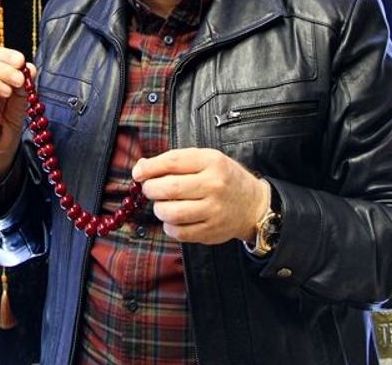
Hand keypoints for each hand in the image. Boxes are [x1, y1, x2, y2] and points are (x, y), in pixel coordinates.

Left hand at [132, 148, 270, 244]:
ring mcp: (214, 211)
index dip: (149, 168)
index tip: (138, 173)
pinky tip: (173, 219)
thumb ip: (175, 161)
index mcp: (212, 162)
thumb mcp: (206, 160)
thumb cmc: (224, 178)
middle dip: (151, 189)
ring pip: (171, 213)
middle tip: (150, 189)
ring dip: (159, 209)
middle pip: (169, 188)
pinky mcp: (211, 232)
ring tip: (162, 204)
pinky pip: (179, 232)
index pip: (172, 162)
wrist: (252, 204)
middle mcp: (214, 185)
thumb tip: (142, 167)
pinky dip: (169, 226)